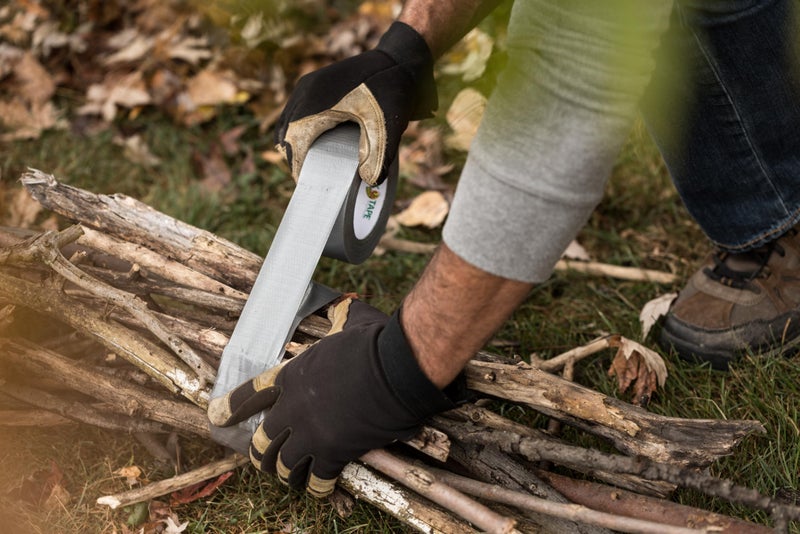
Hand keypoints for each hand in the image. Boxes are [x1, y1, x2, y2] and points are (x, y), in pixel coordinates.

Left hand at [207, 299, 464, 497]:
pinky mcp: (333, 452)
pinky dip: (317, 486)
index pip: (251, 394)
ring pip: (284, 464)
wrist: (397, 368)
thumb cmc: (375, 342)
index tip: (215, 416)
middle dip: (261, 453)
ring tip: (289, 479)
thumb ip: (339, 317)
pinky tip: (320, 489)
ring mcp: (311, 432)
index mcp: (293, 375)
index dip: (230, 407)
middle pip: (263, 440)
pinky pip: (317, 479)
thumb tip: (342, 305)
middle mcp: (293, 407)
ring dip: (286, 474)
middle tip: (264, 461)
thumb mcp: (352, 321)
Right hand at [274, 22, 437, 185]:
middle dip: (294, 157)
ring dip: (294, 143)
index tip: (306, 183)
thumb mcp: (388, 127)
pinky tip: (315, 142)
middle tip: (310, 177)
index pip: (293, 142)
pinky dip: (299, 129)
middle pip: (285, 133)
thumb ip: (379, 157)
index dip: (297, 165)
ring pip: (288, 122)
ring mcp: (308, 85)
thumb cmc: (392, 90)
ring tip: (311, 163)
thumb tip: (369, 182)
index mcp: (316, 103)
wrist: (398, 58)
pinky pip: (296, 111)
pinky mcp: (314, 83)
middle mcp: (305, 92)